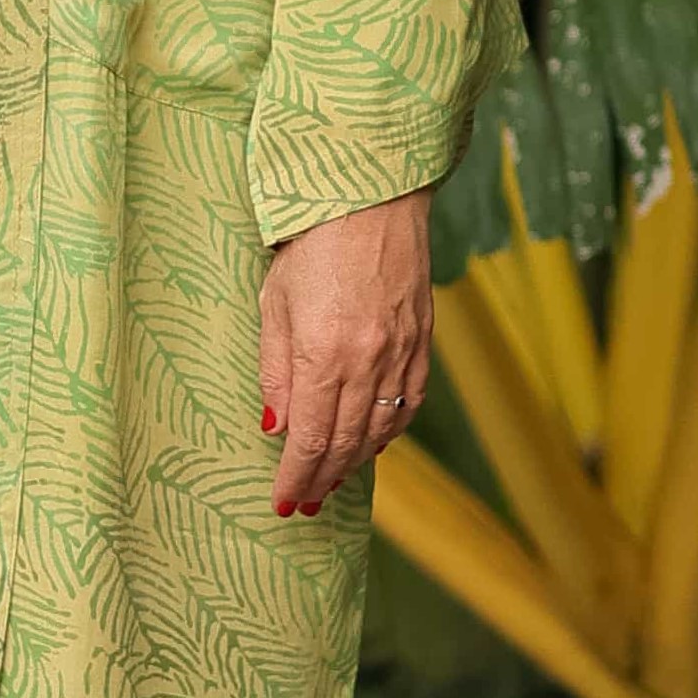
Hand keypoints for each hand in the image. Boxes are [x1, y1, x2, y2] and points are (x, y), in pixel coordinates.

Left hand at [258, 191, 431, 518]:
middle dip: (323, 480)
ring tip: (333, 481)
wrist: (371, 194)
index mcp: (323, 354)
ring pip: (381, 428)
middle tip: (305, 504)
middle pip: (345, 443)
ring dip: (355, 462)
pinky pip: (408, 401)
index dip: (296, 478)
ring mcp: (402, 351)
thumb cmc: (310, 240)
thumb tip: (275, 426)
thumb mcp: (274, 303)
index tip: (283, 503)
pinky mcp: (423, 338)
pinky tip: (374, 441)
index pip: (309, 439)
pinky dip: (390, 429)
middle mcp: (368, 361)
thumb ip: (275, 370)